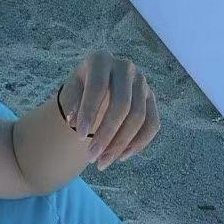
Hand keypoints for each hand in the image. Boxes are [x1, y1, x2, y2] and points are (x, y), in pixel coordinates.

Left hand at [58, 49, 160, 169]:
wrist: (96, 89)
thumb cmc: (79, 91)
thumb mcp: (70, 93)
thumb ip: (71, 104)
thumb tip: (74, 121)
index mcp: (101, 60)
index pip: (98, 87)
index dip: (89, 112)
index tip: (79, 135)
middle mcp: (125, 67)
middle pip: (122, 105)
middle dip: (106, 135)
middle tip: (90, 157)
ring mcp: (142, 82)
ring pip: (139, 117)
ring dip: (121, 144)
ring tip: (102, 163)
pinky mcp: (152, 99)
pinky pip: (152, 124)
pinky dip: (138, 143)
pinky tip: (121, 157)